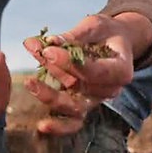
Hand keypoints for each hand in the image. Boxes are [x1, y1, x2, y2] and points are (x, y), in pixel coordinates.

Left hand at [22, 13, 151, 134]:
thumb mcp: (93, 26)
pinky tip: (41, 126)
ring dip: (50, 97)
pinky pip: (72, 123)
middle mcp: (110, 89)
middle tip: (34, 71)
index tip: (48, 50)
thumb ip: (73, 36)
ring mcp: (95, 99)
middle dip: (58, 79)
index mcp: (121, 70)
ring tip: (30, 84)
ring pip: (74, 109)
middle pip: (84, 93)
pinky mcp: (82, 105)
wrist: (112, 42)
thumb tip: (50, 42)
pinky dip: (58, 125)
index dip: (70, 62)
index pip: (95, 71)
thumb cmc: (104, 32)